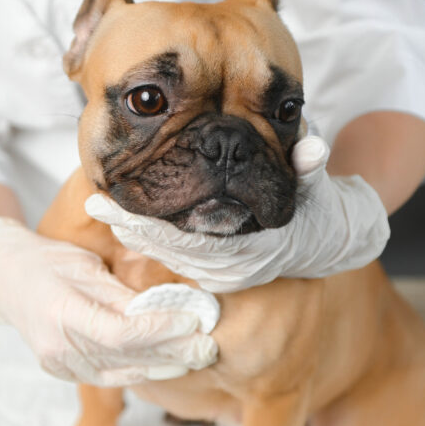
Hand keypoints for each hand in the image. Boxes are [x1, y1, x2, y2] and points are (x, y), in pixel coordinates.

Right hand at [0, 217, 217, 386]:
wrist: (5, 279)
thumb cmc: (48, 261)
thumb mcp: (86, 265)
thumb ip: (123, 292)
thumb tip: (169, 306)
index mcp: (60, 311)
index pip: (120, 332)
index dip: (160, 330)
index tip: (191, 321)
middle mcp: (57, 346)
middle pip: (126, 357)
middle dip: (173, 353)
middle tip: (208, 346)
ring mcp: (57, 364)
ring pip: (121, 372)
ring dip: (164, 366)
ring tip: (196, 356)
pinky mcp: (62, 371)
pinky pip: (109, 376)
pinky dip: (141, 369)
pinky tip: (168, 364)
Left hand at [84, 135, 389, 292]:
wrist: (328, 243)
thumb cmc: (318, 209)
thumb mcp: (317, 187)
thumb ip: (310, 166)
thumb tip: (314, 148)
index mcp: (254, 249)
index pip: (190, 242)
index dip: (152, 225)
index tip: (117, 202)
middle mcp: (236, 270)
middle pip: (172, 252)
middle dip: (133, 227)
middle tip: (97, 204)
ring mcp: (226, 277)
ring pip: (170, 259)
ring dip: (137, 234)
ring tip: (104, 209)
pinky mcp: (219, 277)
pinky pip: (178, 262)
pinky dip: (153, 242)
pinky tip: (129, 223)